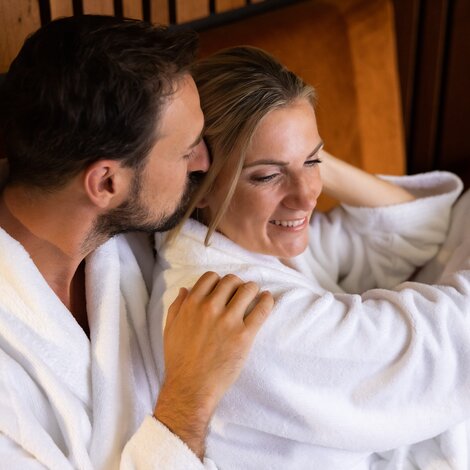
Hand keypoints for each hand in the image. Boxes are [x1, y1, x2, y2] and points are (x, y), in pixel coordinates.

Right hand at [154, 271, 273, 458]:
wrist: (191, 388)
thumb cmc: (179, 360)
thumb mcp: (170, 329)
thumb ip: (177, 306)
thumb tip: (185, 289)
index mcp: (192, 304)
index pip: (211, 277)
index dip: (219, 280)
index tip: (224, 288)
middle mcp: (210, 308)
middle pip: (231, 281)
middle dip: (237, 284)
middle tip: (241, 291)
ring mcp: (228, 321)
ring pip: (247, 290)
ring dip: (252, 289)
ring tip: (256, 294)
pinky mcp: (244, 335)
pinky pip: (261, 310)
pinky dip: (267, 301)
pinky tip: (268, 299)